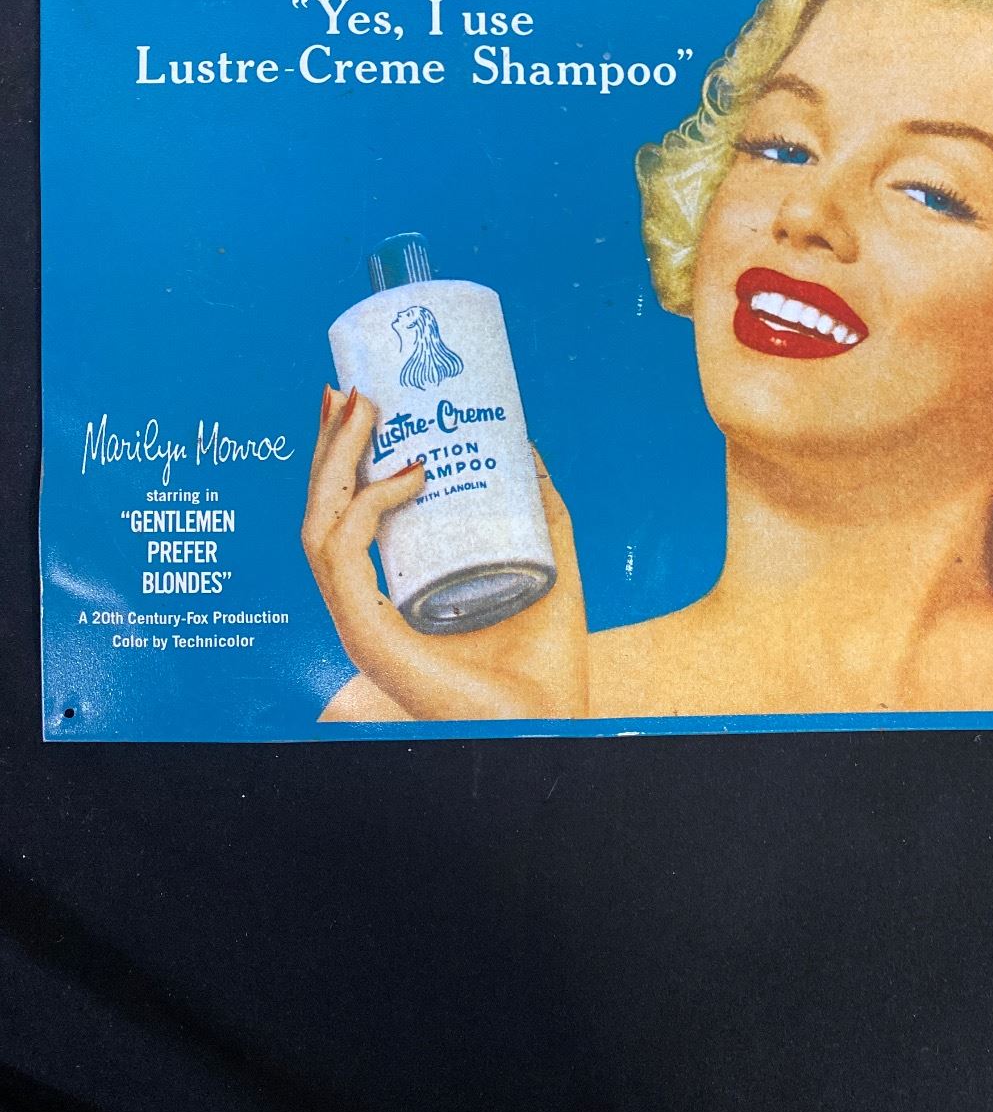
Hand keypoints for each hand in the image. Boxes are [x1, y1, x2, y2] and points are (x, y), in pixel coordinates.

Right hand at [302, 386, 588, 720]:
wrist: (554, 723)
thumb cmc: (546, 663)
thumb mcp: (547, 561)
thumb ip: (537, 508)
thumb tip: (524, 446)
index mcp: (391, 596)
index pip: (343, 518)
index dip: (341, 459)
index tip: (357, 401)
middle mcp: (366, 609)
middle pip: (321, 513)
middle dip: (329, 446)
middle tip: (351, 389)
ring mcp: (363, 624)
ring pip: (319, 528)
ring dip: (336, 461)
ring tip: (365, 410)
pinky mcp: (370, 637)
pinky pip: (345, 558)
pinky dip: (368, 507)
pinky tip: (408, 474)